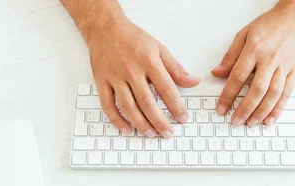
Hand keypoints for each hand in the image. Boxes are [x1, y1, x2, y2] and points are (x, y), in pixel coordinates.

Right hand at [87, 21, 199, 137]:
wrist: (105, 29)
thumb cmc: (133, 38)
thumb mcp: (159, 49)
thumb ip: (176, 68)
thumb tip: (193, 82)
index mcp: (149, 61)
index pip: (166, 89)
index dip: (176, 106)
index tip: (183, 118)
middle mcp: (132, 70)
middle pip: (147, 102)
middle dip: (159, 121)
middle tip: (168, 133)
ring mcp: (115, 77)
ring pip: (128, 106)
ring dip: (140, 123)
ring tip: (151, 133)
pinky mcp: (102, 82)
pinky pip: (108, 105)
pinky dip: (117, 120)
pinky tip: (126, 129)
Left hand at [211, 3, 294, 125]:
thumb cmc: (270, 25)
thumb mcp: (244, 34)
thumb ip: (230, 56)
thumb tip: (217, 73)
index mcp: (254, 50)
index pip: (237, 77)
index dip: (228, 96)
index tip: (221, 108)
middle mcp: (270, 60)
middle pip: (256, 90)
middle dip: (244, 109)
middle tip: (235, 121)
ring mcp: (284, 67)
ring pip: (272, 95)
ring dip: (261, 112)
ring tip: (251, 123)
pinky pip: (287, 93)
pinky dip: (278, 108)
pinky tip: (270, 118)